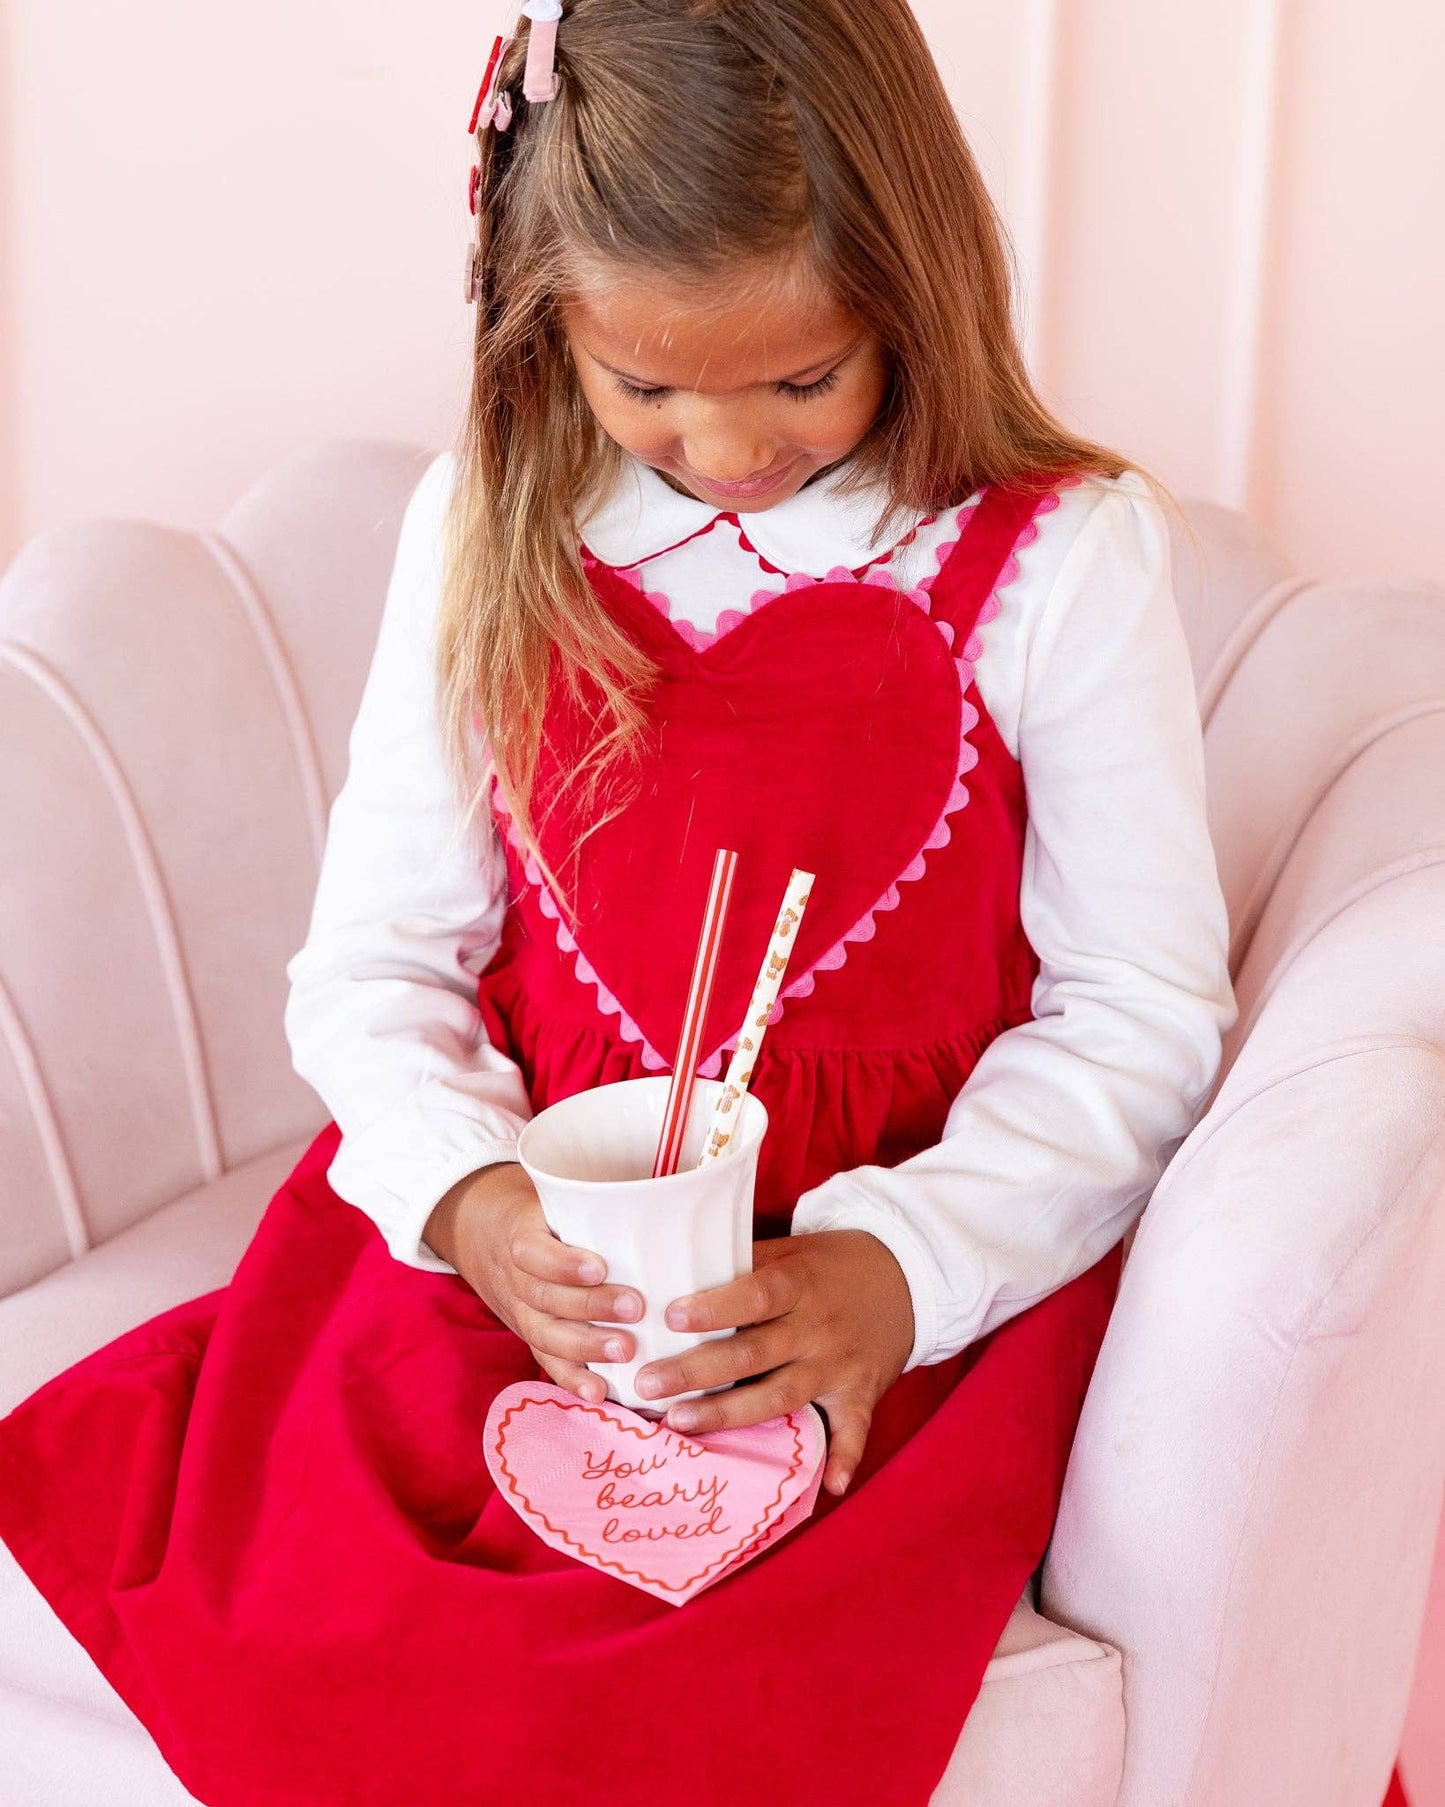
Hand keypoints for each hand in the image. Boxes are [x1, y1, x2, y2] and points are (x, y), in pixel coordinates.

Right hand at [422, 1163, 643, 1404]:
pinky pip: (547, 1362)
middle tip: (636, 1307)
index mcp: (522, 1237)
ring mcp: (522, 1314)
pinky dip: (572, 1380)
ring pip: (546, 1335)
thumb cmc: (545, 1216)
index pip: (533, 1252)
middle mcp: (517, 1280)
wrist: (491, 1239)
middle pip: (546, 1298)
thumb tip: (667, 1187)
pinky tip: (599, 1393)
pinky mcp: (532, 1338)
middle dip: (591, 1306)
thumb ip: (595, 1198)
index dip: (564, 1263)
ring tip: (627, 1352)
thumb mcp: (554, 1197)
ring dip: (586, 1347)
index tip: (601, 1267)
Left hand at [631, 1230, 914, 1496]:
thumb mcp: (792, 1249)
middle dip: (696, 1370)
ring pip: (781, 1396)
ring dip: (731, 1414)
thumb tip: (675, 1270)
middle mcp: (819, 1327)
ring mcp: (840, 1365)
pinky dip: (844, 1457)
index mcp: (801, 1283)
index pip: (755, 1295)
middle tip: (647, 1383)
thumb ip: (743, 1264)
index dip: (715, 1308)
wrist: (906, 1274)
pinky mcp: (861, 1393)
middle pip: (753, 1354)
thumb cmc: (829, 1264)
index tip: (671, 1317)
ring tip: (680, 1422)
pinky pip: (854, 1430)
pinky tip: (828, 1484)